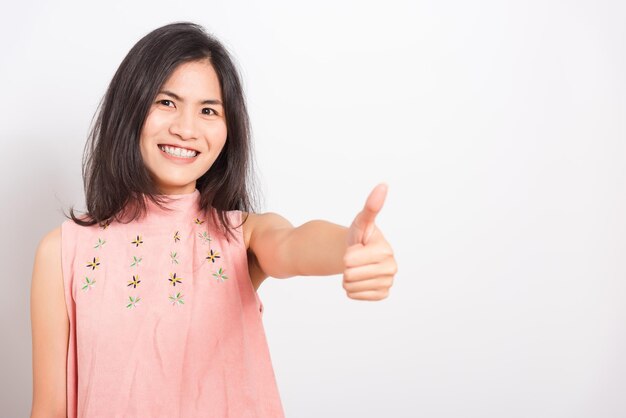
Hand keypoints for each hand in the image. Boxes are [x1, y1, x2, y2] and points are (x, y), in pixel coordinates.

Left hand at [343, 183, 396, 300]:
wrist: (359, 254)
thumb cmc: (359, 236)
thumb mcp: (361, 221)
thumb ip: (371, 206)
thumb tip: (383, 185)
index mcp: (386, 251)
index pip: (349, 260)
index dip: (347, 254)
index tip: (356, 248)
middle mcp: (391, 268)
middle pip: (350, 275)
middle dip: (346, 267)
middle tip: (355, 259)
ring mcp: (387, 283)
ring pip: (351, 287)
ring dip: (348, 278)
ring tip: (356, 268)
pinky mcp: (381, 295)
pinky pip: (355, 296)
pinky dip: (351, 289)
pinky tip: (359, 279)